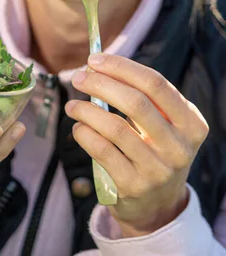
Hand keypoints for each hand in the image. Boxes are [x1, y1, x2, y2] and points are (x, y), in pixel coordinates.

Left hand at [66, 54, 208, 237]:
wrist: (155, 204)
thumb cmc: (152, 151)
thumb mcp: (162, 127)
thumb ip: (141, 99)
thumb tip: (97, 67)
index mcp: (191, 123)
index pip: (156, 85)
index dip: (121, 68)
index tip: (94, 60)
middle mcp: (179, 146)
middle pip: (136, 102)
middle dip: (101, 84)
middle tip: (78, 78)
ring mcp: (157, 169)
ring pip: (115, 127)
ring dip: (86, 110)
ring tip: (72, 105)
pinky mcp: (133, 185)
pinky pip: (102, 150)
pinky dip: (84, 133)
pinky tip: (77, 128)